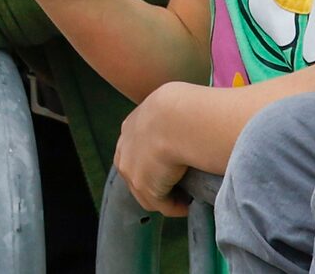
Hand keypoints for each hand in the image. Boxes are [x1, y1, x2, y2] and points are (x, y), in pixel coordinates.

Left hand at [115, 84, 202, 216]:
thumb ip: (165, 120)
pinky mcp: (144, 188)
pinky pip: (163, 205)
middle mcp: (124, 150)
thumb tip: (182, 126)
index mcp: (130, 128)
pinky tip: (190, 203)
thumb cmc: (181, 107)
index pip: (136, 151)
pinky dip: (177, 207)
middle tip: (180, 184)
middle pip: (138, 174)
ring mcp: (131, 171)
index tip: (172, 164)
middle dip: (156, 181)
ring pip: (149, 192)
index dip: (153, 161)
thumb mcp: (168, 108)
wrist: (177, 118)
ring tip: (188, 196)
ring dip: (167, 196)